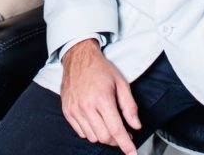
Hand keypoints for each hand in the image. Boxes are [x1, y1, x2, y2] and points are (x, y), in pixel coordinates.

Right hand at [61, 39, 140, 154]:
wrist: (78, 57)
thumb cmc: (100, 69)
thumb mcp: (121, 82)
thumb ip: (129, 106)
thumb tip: (136, 125)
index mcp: (102, 98)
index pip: (116, 129)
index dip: (126, 144)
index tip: (133, 153)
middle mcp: (86, 106)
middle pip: (104, 137)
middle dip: (117, 140)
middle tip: (124, 132)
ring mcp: (74, 109)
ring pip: (92, 137)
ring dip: (104, 136)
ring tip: (109, 124)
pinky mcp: (67, 111)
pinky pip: (81, 132)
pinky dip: (91, 132)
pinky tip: (96, 121)